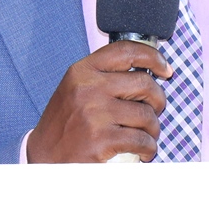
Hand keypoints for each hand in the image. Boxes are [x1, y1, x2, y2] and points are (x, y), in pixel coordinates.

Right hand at [26, 42, 170, 162]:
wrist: (43, 158)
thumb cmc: (65, 125)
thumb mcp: (77, 89)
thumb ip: (104, 76)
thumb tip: (146, 71)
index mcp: (82, 71)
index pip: (126, 51)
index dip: (153, 57)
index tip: (165, 69)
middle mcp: (88, 88)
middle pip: (144, 83)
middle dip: (158, 99)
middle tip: (155, 111)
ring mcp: (95, 114)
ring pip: (146, 115)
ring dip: (153, 129)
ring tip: (147, 136)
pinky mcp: (102, 140)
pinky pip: (141, 140)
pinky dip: (149, 148)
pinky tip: (143, 151)